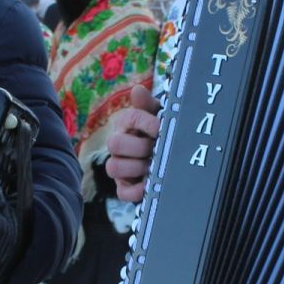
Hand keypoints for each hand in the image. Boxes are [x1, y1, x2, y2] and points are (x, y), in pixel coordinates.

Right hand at [104, 84, 161, 202]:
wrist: (171, 158)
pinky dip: (136, 190)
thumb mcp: (159, 117)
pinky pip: (122, 192)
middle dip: (139, 147)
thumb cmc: (162, 134)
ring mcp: (120, 167)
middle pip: (114, 144)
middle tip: (155, 149)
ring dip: (136, 167)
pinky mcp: (124, 188)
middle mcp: (118, 146)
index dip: (146, 123)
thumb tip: (137, 90)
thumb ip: (148, 105)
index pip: (130, 118)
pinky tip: (150, 183)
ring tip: (153, 166)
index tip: (161, 127)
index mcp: (127, 125)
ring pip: (113, 168)